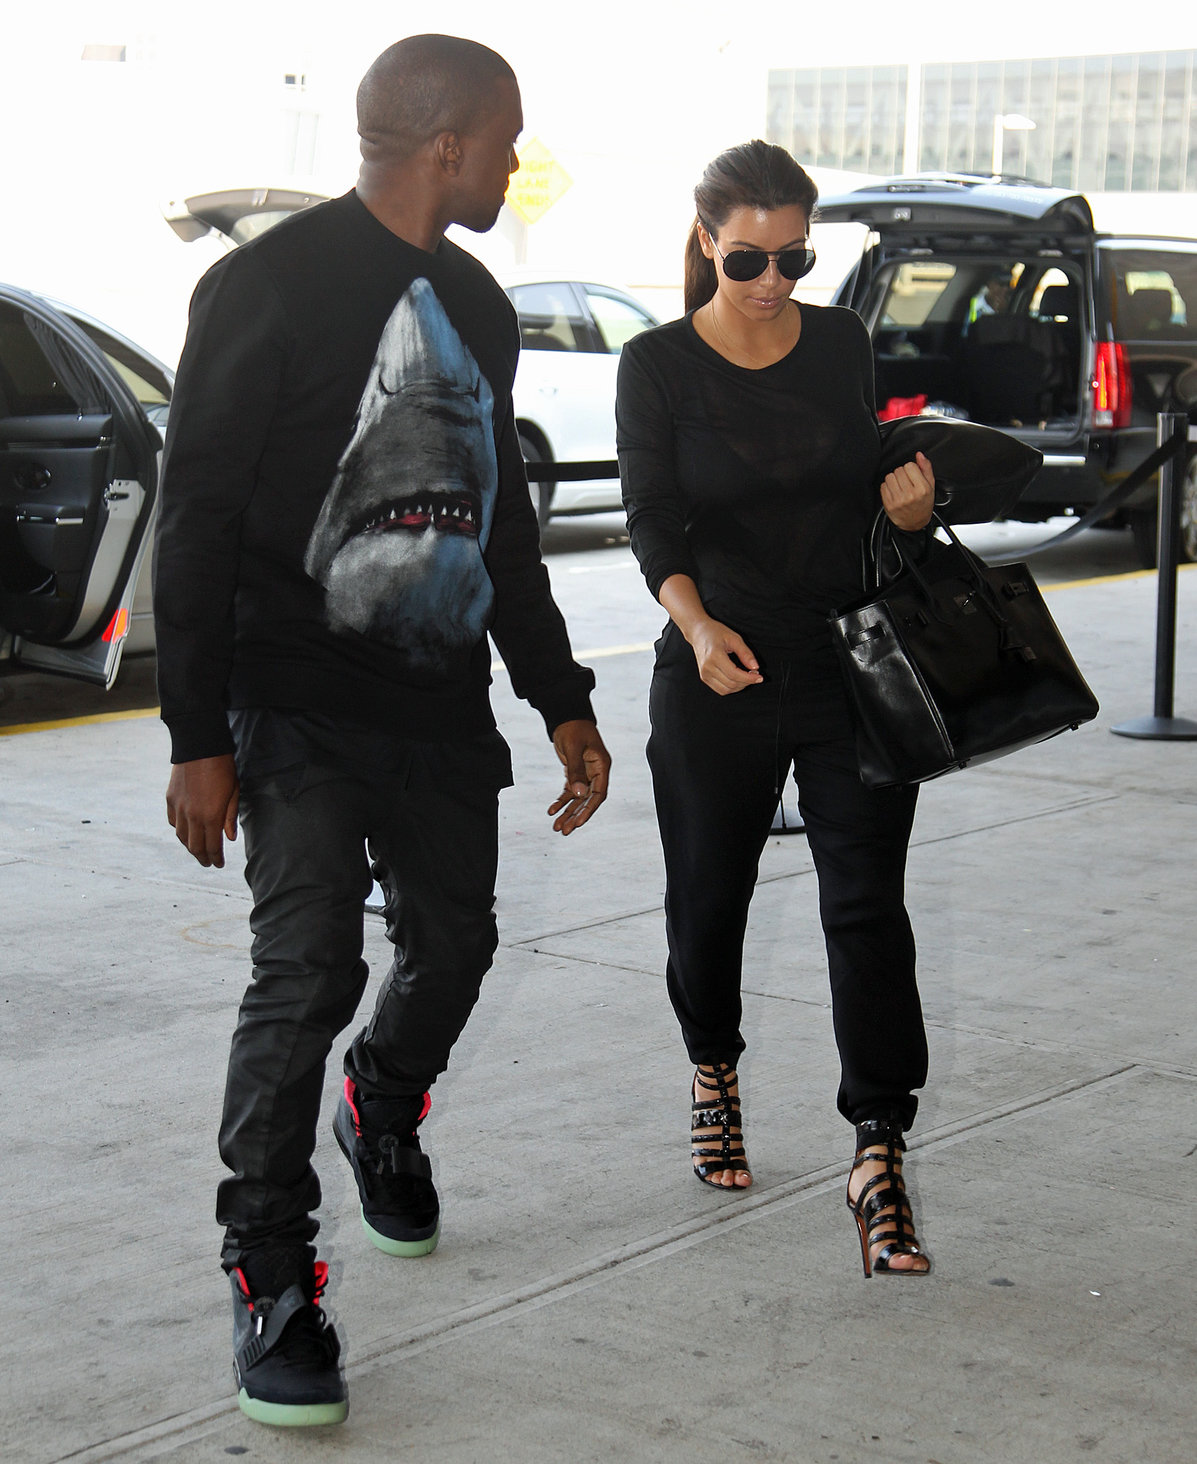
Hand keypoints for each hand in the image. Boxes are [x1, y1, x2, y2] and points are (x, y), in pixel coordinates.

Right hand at [166, 754, 238, 867]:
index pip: (212, 846)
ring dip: (190, 847)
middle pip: (195, 846)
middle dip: (203, 857)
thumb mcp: (233, 792)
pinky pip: (173, 822)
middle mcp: (192, 816)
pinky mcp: (170, 799)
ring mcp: (179, 808)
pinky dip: (180, 831)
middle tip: (208, 863)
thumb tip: (229, 838)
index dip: (216, 858)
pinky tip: (186, 832)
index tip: (219, 864)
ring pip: (181, 836)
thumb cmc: (222, 768)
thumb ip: (230, 817)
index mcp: (211, 816)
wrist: (199, 747)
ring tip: (198, 851)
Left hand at [548, 720, 610, 834]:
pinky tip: (551, 810)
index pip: (599, 793)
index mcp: (602, 766)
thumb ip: (576, 771)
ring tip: (557, 827)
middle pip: (587, 800)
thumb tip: (579, 794)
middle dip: (576, 816)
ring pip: (578, 798)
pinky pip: (569, 791)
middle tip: (564, 831)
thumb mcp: (573, 749)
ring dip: (567, 813)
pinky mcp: (575, 773)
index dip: (589, 809)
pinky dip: (561, 801)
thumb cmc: (573, 728)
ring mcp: (586, 774)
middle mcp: (596, 772)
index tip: (578, 823)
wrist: (566, 716)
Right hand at [687, 618, 763, 695]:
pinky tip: (738, 680)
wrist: (699, 633)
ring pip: (726, 690)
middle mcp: (707, 668)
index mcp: (714, 656)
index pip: (734, 674)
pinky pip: (721, 690)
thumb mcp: (734, 638)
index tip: (760, 677)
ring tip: (747, 677)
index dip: (749, 678)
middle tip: (755, 674)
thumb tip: (755, 667)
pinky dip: (732, 688)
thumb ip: (745, 653)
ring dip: (740, 686)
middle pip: (731, 684)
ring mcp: (704, 674)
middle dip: (746, 682)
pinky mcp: (704, 678)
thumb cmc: (716, 632)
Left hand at [881, 450, 934, 530]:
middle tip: (907, 483)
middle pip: (899, 470)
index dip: (911, 469)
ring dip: (894, 479)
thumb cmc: (923, 503)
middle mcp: (910, 494)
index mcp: (922, 489)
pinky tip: (895, 492)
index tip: (913, 476)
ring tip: (900, 487)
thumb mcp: (930, 485)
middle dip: (902, 474)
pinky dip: (888, 487)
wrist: (914, 523)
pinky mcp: (888, 504)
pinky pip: (883, 486)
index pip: (910, 466)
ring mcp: (898, 500)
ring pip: (890, 476)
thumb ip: (926, 468)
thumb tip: (919, 455)